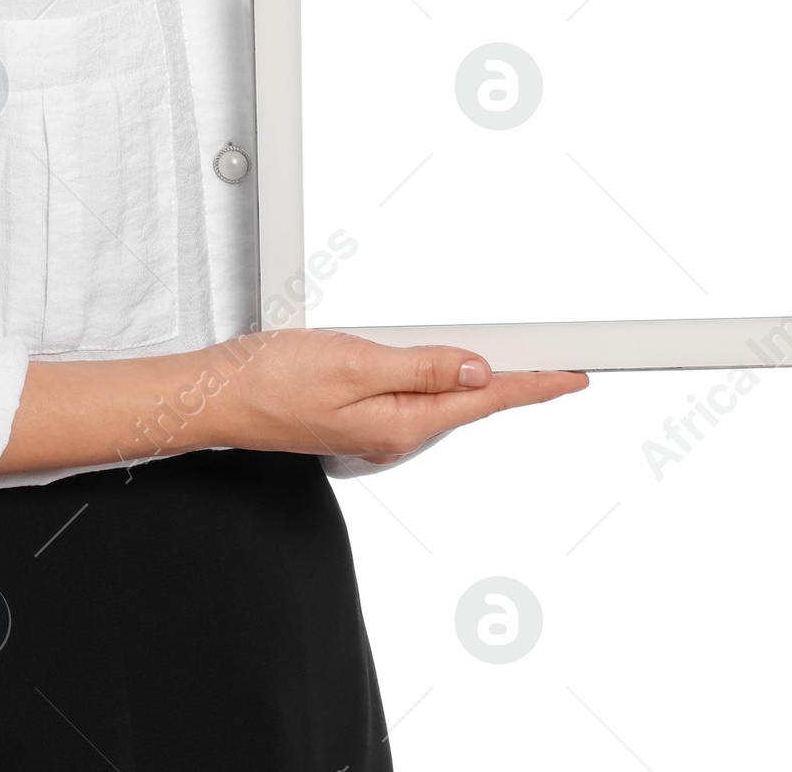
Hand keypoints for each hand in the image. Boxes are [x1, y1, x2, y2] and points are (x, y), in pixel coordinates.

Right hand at [206, 327, 586, 465]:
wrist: (217, 394)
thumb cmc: (271, 379)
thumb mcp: (355, 362)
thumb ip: (422, 367)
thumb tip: (479, 370)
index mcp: (401, 424)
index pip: (485, 401)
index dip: (534, 385)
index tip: (573, 375)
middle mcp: (395, 433)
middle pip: (473, 403)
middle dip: (518, 382)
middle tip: (561, 362)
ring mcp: (378, 427)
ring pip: (447, 399)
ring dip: (483, 380)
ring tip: (519, 358)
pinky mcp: (360, 415)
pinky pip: (418, 395)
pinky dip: (445, 378)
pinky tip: (451, 366)